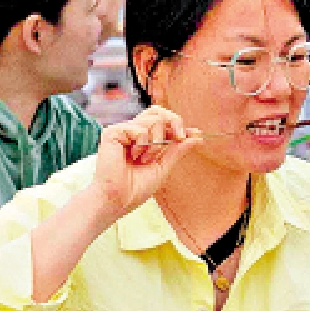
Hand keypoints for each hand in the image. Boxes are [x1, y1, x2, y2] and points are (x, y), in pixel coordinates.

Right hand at [88, 107, 200, 221]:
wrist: (119, 199)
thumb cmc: (136, 188)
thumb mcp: (163, 166)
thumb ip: (178, 149)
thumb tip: (197, 136)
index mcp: (145, 139)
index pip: (164, 121)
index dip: (180, 125)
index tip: (195, 134)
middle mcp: (133, 132)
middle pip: (158, 111)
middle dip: (174, 122)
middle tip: (178, 138)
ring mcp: (123, 131)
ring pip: (153, 119)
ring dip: (157, 142)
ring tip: (145, 158)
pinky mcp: (112, 133)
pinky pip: (138, 127)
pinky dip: (142, 143)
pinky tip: (133, 156)